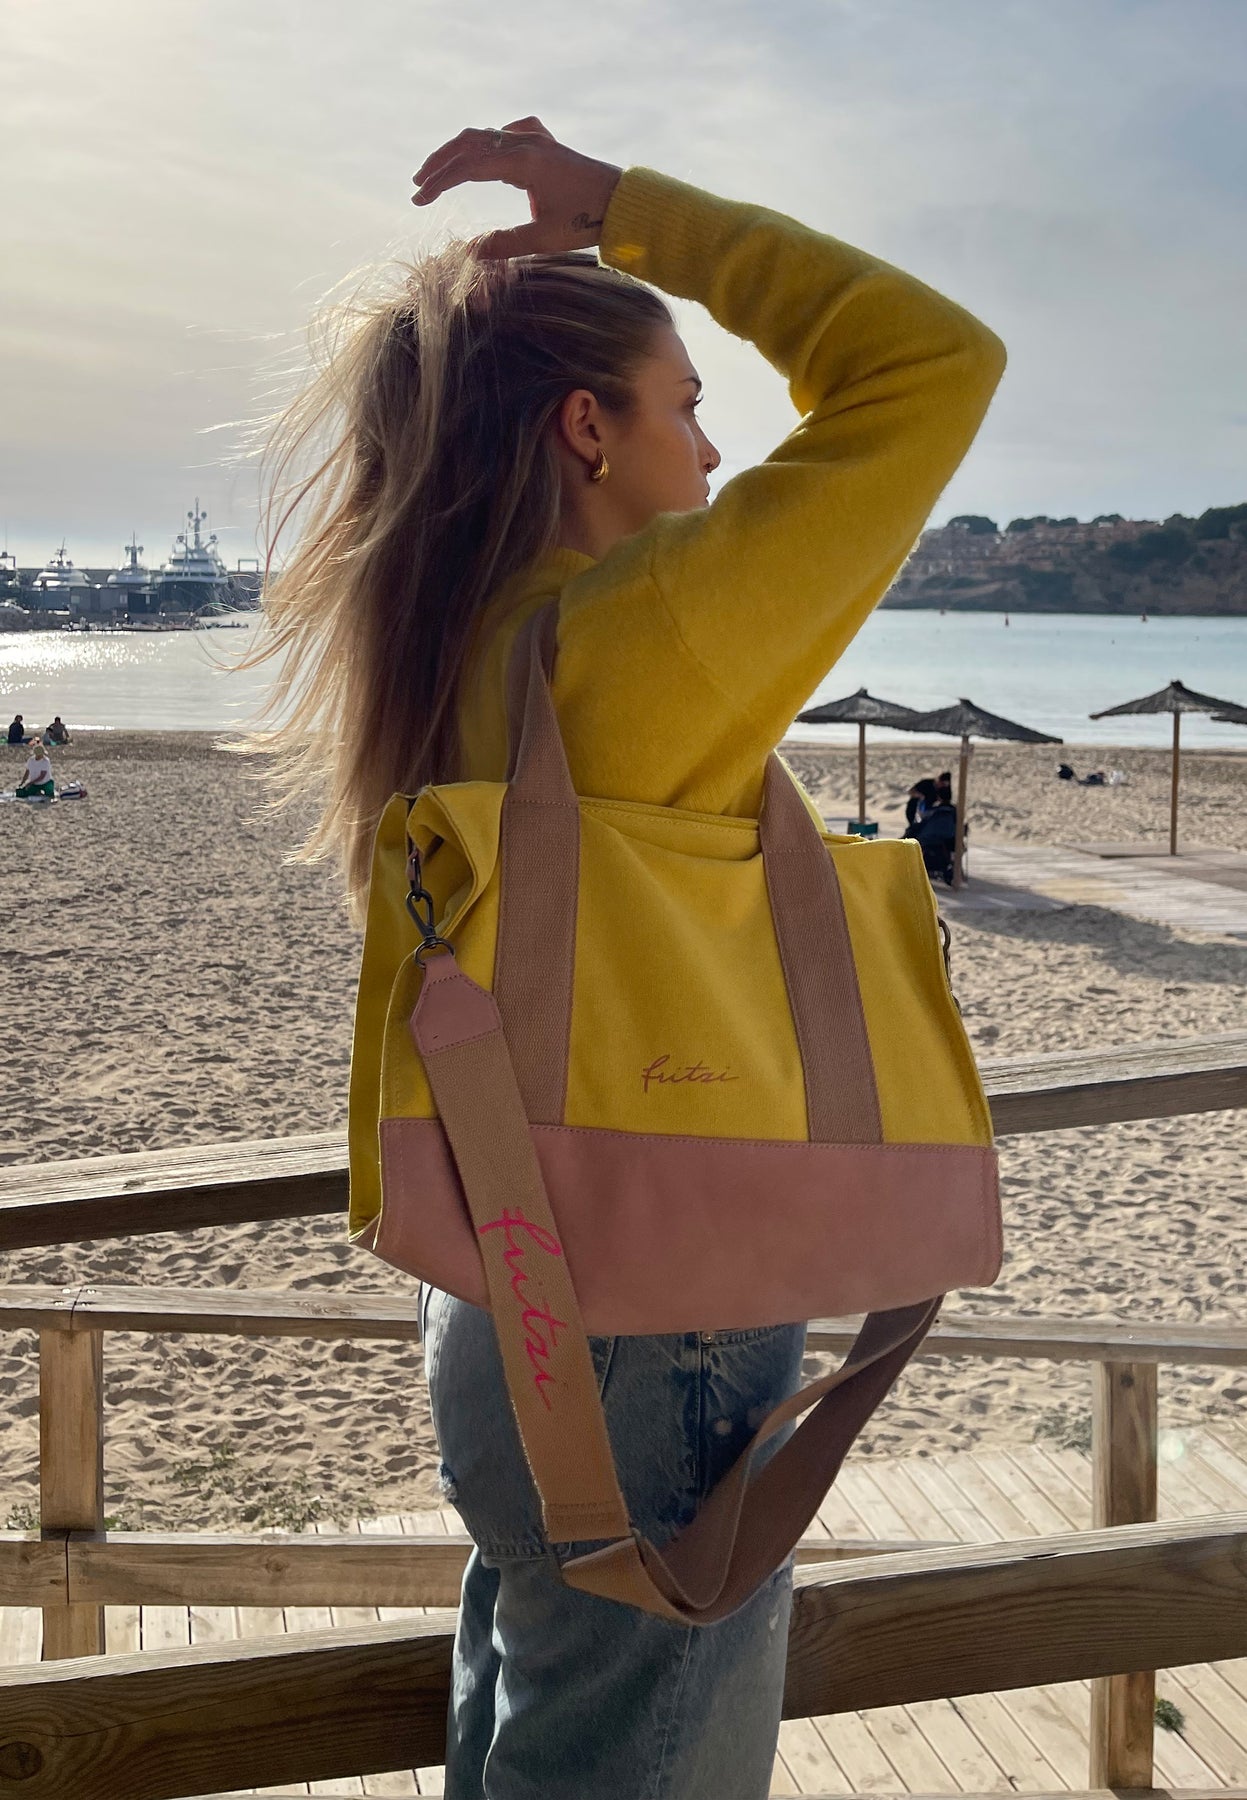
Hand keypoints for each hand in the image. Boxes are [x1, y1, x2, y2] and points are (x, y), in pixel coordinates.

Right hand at [412, 116, 621, 259]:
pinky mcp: (546, 144)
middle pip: (470, 142)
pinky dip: (491, 141)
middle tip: (419, 184)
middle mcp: (525, 143)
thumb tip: (470, 253)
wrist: (624, 203)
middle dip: (440, 163)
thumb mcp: (544, 238)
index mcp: (522, 162)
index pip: (468, 166)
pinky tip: (487, 153)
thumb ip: (504, 244)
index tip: (419, 199)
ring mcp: (536, 139)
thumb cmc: (587, 221)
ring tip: (439, 171)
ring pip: (486, 135)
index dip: (439, 182)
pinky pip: (510, 133)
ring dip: (459, 152)